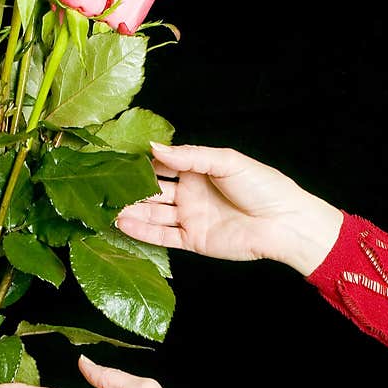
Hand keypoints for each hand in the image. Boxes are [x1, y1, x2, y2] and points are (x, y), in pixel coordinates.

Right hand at [117, 142, 342, 275]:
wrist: (283, 223)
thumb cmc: (263, 187)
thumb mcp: (226, 161)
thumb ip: (189, 156)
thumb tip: (155, 147)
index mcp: (199, 170)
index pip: (162, 164)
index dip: (140, 161)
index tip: (115, 157)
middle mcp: (191, 193)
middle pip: (153, 190)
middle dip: (130, 188)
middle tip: (104, 185)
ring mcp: (191, 217)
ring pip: (153, 214)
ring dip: (131, 210)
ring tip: (107, 206)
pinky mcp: (194, 240)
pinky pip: (163, 237)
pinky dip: (142, 232)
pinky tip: (123, 224)